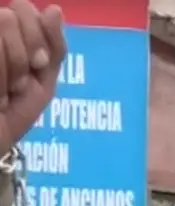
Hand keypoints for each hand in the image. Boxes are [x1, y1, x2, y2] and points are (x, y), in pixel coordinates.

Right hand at [0, 1, 65, 155]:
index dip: (37, 39)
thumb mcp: (43, 80)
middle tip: (16, 84)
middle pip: (8, 17)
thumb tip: (54, 9)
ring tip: (3, 92)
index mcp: (4, 31)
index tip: (38, 66)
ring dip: (8, 72)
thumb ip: (53, 45)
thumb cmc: (13, 112)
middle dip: (21, 58)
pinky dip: (0, 80)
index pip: (24, 8)